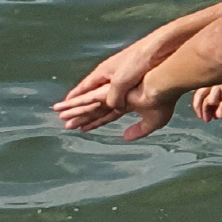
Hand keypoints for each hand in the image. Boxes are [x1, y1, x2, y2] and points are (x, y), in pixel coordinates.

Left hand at [54, 74, 178, 139]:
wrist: (163, 84)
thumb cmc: (163, 100)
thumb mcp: (154, 121)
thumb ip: (139, 130)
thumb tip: (124, 137)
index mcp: (129, 102)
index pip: (108, 113)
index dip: (97, 121)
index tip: (86, 128)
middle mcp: (117, 96)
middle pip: (94, 109)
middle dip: (81, 117)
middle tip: (67, 124)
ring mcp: (110, 92)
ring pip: (87, 104)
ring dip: (72, 111)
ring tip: (58, 116)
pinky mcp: (105, 91)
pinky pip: (84, 100)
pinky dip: (71, 104)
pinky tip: (60, 108)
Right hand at [55, 33, 167, 112]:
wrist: (163, 48)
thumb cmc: (139, 60)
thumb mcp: (121, 81)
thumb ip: (114, 96)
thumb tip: (114, 108)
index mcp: (103, 72)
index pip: (83, 88)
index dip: (73, 98)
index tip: (61, 107)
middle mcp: (111, 75)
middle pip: (92, 94)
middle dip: (81, 107)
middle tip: (70, 119)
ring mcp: (124, 77)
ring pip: (107, 97)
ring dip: (98, 109)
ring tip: (90, 118)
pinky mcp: (138, 80)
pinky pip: (121, 97)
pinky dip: (115, 105)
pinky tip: (117, 109)